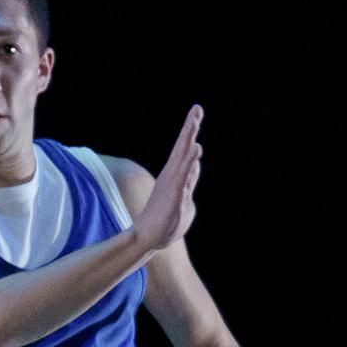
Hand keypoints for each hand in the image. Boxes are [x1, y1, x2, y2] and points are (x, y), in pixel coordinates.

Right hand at [133, 106, 202, 253]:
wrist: (150, 237)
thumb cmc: (166, 217)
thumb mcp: (184, 194)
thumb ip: (190, 178)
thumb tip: (196, 164)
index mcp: (175, 173)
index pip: (185, 147)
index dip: (190, 129)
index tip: (197, 110)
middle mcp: (173, 175)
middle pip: (183, 148)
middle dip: (190, 128)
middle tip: (197, 109)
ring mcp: (173, 186)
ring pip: (183, 161)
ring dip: (189, 143)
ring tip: (195, 124)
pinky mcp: (175, 198)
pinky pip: (184, 179)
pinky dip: (190, 165)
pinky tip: (195, 153)